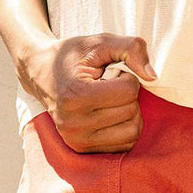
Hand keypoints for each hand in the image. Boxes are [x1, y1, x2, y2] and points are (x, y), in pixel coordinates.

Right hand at [18, 31, 157, 152]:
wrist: (41, 72)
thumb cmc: (73, 56)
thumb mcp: (100, 42)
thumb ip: (131, 48)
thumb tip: (152, 76)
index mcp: (75, 96)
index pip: (128, 92)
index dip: (127, 77)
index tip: (110, 72)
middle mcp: (74, 124)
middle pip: (131, 111)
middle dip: (128, 95)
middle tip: (107, 86)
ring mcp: (77, 141)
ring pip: (132, 132)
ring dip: (129, 112)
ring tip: (109, 100)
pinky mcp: (82, 150)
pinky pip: (124, 146)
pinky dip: (125, 128)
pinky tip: (109, 114)